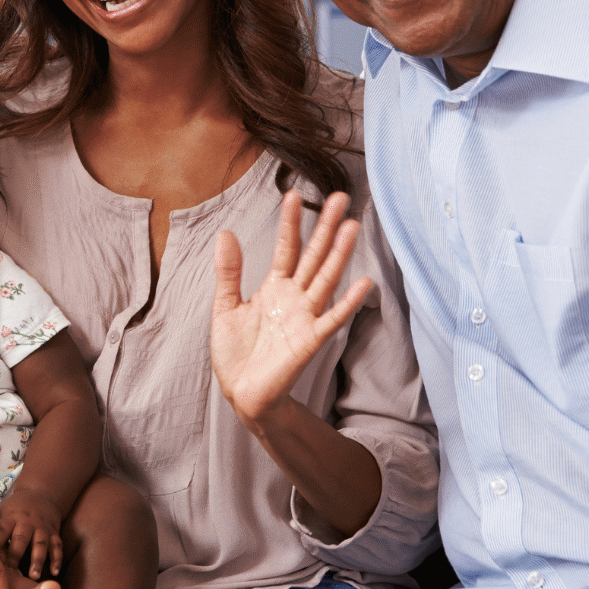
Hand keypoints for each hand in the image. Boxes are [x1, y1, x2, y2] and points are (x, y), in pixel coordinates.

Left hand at [0, 488, 63, 580]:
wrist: (39, 494)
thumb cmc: (14, 511)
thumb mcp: (1, 515)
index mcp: (10, 518)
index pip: (1, 531)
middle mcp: (26, 522)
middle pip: (21, 538)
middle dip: (15, 555)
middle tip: (11, 572)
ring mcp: (42, 527)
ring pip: (40, 543)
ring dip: (37, 560)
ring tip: (33, 576)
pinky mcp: (54, 532)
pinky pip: (57, 546)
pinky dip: (57, 560)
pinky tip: (54, 573)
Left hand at [211, 189, 373, 427]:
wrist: (241, 392)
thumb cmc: (236, 352)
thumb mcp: (225, 306)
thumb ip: (229, 272)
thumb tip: (226, 233)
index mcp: (274, 288)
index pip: (287, 248)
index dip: (290, 223)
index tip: (293, 195)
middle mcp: (294, 298)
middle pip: (314, 256)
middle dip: (326, 228)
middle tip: (341, 198)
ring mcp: (305, 317)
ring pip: (326, 279)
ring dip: (340, 255)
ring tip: (353, 227)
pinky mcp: (310, 341)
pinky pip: (332, 319)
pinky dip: (347, 303)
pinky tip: (364, 283)